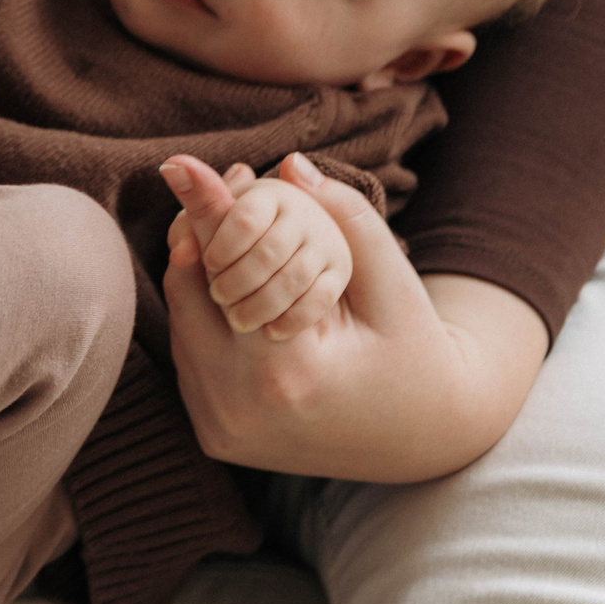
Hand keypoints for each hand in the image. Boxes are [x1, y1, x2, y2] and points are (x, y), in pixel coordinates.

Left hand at [161, 152, 546, 480]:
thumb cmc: (415, 351)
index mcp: (287, 374)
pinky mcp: (215, 440)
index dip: (204, 215)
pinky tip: (221, 290)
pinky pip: (190, 363)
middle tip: (206, 194)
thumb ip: (347, 219)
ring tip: (212, 233)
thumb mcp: (392, 283)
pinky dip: (200, 324)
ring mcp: (222, 431)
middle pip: (186, 301)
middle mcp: (240, 411)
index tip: (180, 166)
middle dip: (195, 244)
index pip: (220, 275)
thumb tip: (290, 163)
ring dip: (194, 283)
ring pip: (181, 331)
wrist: (424, 439)